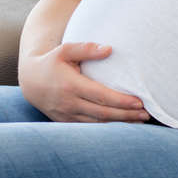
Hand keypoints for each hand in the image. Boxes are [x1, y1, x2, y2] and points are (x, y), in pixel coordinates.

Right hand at [19, 42, 150, 122]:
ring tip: (140, 121)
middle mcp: (69, 103)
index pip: (101, 96)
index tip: (139, 102)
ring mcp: (67, 116)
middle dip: (126, 115)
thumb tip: (109, 49)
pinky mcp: (66, 123)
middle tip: (146, 114)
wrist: (31, 81)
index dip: (121, 101)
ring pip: (98, 124)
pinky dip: (107, 129)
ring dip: (120, 124)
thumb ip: (87, 48)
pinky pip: (90, 128)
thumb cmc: (52, 62)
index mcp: (70, 85)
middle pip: (103, 113)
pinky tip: (122, 126)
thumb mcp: (65, 50)